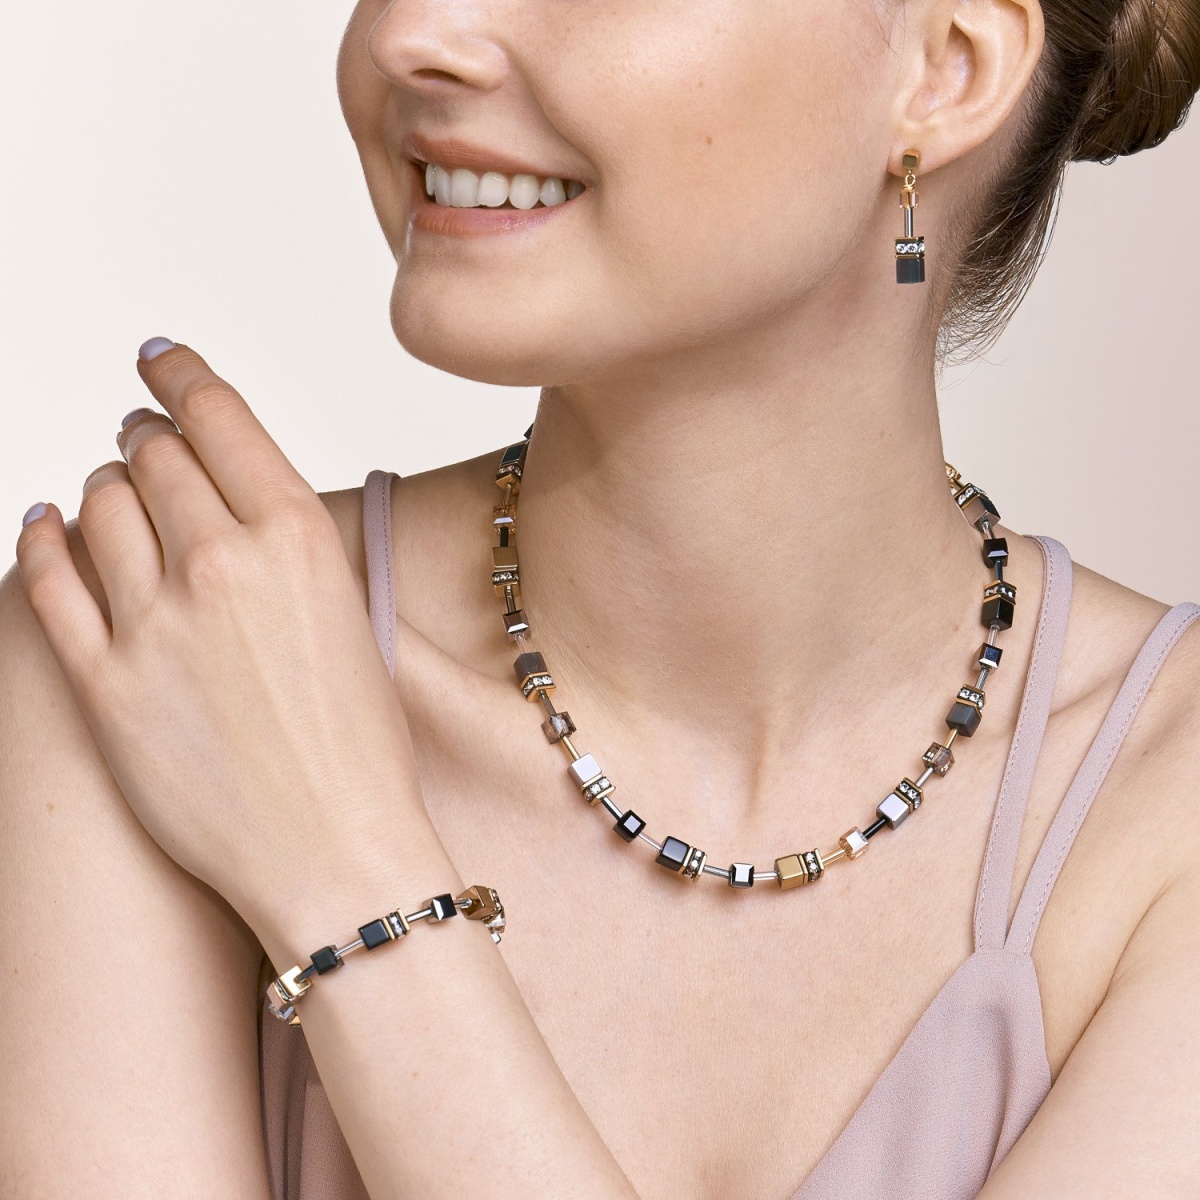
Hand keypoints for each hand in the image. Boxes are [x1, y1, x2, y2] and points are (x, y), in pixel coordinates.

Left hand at [15, 340, 424, 929]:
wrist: (336, 851)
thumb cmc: (360, 747)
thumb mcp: (351, 614)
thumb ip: (288, 547)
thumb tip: (232, 500)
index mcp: (297, 537)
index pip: (217, 416)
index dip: (180, 373)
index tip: (159, 358)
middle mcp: (220, 562)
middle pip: (153, 456)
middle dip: (143, 436)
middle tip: (141, 438)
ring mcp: (153, 622)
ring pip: (96, 507)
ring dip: (101, 489)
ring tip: (111, 494)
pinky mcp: (104, 683)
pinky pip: (48, 583)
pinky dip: (40, 543)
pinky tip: (44, 527)